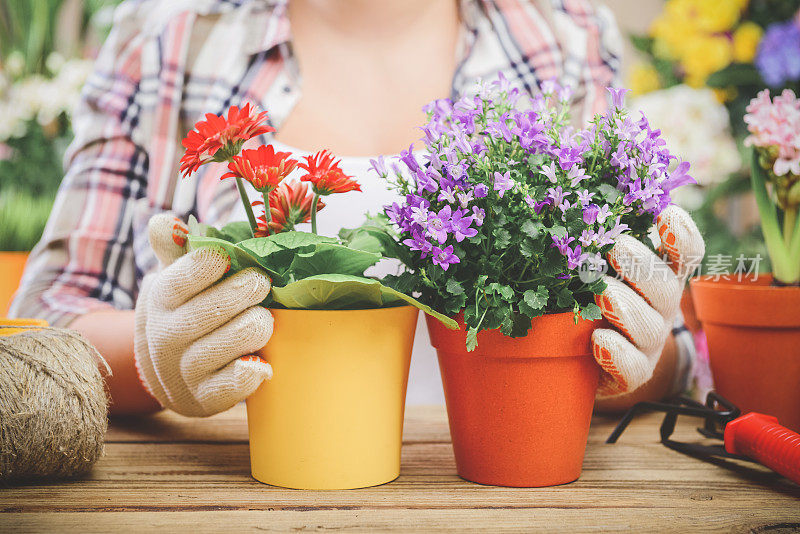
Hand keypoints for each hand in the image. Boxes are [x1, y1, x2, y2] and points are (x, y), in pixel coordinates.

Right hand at [134, 214, 273, 415]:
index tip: (230, 257)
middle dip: (249, 290)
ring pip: (239, 337)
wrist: (168, 373)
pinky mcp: (207, 398)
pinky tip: (263, 361)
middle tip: (262, 284)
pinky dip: (256, 369)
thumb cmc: (185, 310)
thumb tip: (163, 221)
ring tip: (262, 319)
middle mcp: (168, 334)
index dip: (214, 262)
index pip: (189, 273)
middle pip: (218, 305)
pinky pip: (238, 381)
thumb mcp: (175, 277)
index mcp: (162, 297)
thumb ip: (174, 247)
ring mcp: (186, 369)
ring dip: (259, 324)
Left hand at [592, 206, 703, 397]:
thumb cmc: (587, 300)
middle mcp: (659, 308)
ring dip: (626, 306)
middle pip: (666, 287)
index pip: (684, 254)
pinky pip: (632, 367)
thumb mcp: (593, 267)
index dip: (681, 235)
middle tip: (616, 247)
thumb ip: (592, 241)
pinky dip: (617, 352)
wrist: (583, 360)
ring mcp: (647, 343)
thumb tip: (567, 202)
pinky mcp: (630, 374)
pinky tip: (598, 339)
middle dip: (642, 266)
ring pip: (650, 326)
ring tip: (602, 293)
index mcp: (657, 275)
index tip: (666, 212)